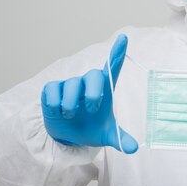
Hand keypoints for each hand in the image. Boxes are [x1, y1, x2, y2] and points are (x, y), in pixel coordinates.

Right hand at [41, 34, 137, 152]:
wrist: (69, 135)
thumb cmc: (91, 128)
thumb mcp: (106, 135)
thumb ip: (121, 139)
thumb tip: (133, 148)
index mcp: (105, 89)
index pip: (113, 66)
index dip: (118, 51)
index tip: (124, 38)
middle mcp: (88, 82)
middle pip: (94, 76)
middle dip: (93, 92)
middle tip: (91, 108)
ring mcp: (70, 84)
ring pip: (71, 85)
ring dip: (70, 104)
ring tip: (70, 115)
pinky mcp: (53, 89)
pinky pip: (52, 90)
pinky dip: (54, 104)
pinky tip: (57, 112)